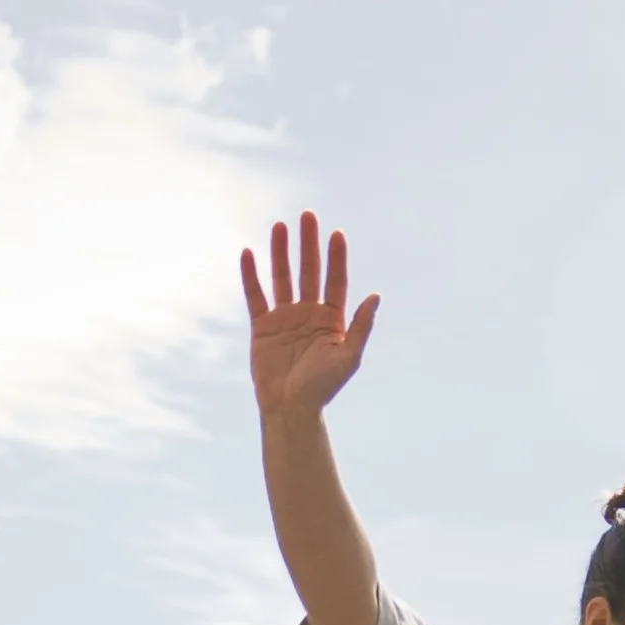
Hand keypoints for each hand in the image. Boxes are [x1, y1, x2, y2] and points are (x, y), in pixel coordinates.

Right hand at [240, 211, 378, 422]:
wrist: (290, 409)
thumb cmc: (322, 387)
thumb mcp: (348, 357)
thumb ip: (360, 326)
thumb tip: (375, 295)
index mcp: (332, 318)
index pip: (335, 280)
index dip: (336, 257)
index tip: (336, 234)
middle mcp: (308, 312)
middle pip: (308, 271)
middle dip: (308, 244)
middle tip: (308, 215)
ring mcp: (284, 317)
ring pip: (282, 277)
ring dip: (281, 252)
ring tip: (280, 226)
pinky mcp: (262, 326)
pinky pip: (256, 296)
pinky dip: (251, 276)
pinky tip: (249, 254)